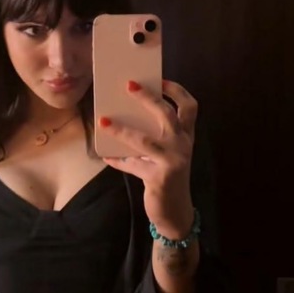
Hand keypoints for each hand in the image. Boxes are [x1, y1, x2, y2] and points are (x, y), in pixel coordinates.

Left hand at [99, 79, 196, 238]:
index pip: (190, 107)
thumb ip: (154, 137)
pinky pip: (132, 165)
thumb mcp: (165, 155)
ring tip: (104, 121)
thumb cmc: (167, 177)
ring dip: (121, 129)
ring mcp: (173, 161)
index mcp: (186, 137)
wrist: (175, 212)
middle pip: (168, 115)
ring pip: (144, 140)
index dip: (177, 91)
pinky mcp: (159, 178)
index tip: (160, 80)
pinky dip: (117, 161)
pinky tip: (105, 157)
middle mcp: (183, 146)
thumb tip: (124, 117)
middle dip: (148, 98)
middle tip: (129, 86)